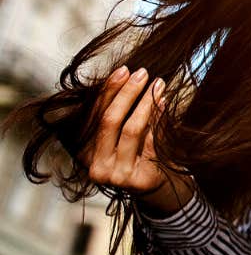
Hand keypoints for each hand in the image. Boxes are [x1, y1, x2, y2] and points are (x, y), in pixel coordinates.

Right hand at [82, 66, 191, 212]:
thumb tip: (126, 77)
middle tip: (142, 73)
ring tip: (158, 84)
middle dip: (127, 94)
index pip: (94, 114)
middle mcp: (95, 165)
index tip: (123, 70)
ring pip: (131, 130)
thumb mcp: (118, 135)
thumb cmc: (133, 153)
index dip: (108, 91)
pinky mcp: (138, 179)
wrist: (151, 184)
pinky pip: (151, 141)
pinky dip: (158, 119)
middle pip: (110, 120)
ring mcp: (115, 175)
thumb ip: (117, 112)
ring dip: (145, 103)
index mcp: (83, 151)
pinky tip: (163, 103)